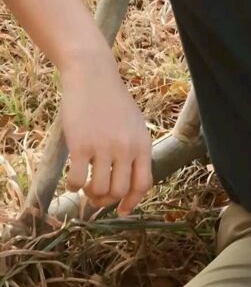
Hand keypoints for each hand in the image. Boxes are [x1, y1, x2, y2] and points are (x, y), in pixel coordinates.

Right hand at [60, 52, 152, 215]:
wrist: (92, 76)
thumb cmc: (112, 100)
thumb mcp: (134, 124)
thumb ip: (135, 150)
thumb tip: (128, 185)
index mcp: (142, 144)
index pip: (143, 184)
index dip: (132, 202)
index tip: (122, 210)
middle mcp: (126, 148)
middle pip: (119, 191)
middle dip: (106, 200)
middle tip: (96, 195)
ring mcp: (103, 147)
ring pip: (98, 190)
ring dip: (89, 194)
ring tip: (85, 185)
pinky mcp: (80, 145)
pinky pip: (76, 180)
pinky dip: (72, 186)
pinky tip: (71, 179)